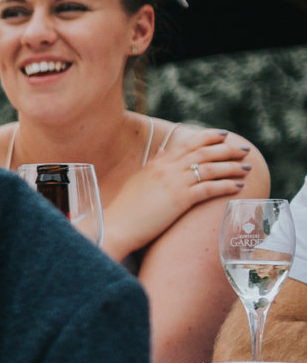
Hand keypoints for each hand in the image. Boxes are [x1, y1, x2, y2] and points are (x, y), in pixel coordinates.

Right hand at [103, 123, 252, 260]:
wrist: (115, 226)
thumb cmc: (125, 208)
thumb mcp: (138, 180)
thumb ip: (153, 164)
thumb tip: (162, 151)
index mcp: (157, 163)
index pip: (188, 143)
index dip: (208, 137)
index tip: (224, 135)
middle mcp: (167, 169)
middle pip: (204, 152)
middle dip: (228, 149)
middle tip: (244, 150)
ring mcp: (174, 183)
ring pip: (211, 168)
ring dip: (232, 167)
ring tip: (247, 168)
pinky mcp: (180, 200)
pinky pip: (209, 188)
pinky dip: (226, 185)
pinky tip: (238, 186)